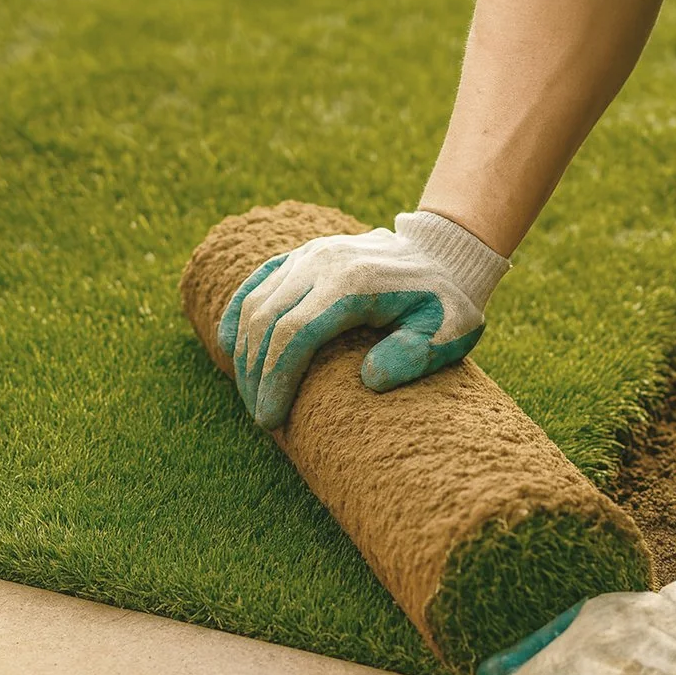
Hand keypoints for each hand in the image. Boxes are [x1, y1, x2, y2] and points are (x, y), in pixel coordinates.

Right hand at [215, 210, 510, 429]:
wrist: (445, 255)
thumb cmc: (446, 304)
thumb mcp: (447, 334)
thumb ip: (413, 356)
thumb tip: (368, 378)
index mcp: (353, 284)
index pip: (294, 334)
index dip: (275, 380)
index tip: (271, 419)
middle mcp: (322, 263)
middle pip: (266, 322)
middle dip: (255, 375)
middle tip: (262, 417)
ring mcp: (309, 255)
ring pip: (256, 303)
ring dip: (245, 353)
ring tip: (252, 395)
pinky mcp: (303, 255)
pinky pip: (257, 282)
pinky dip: (237, 314)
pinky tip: (228, 347)